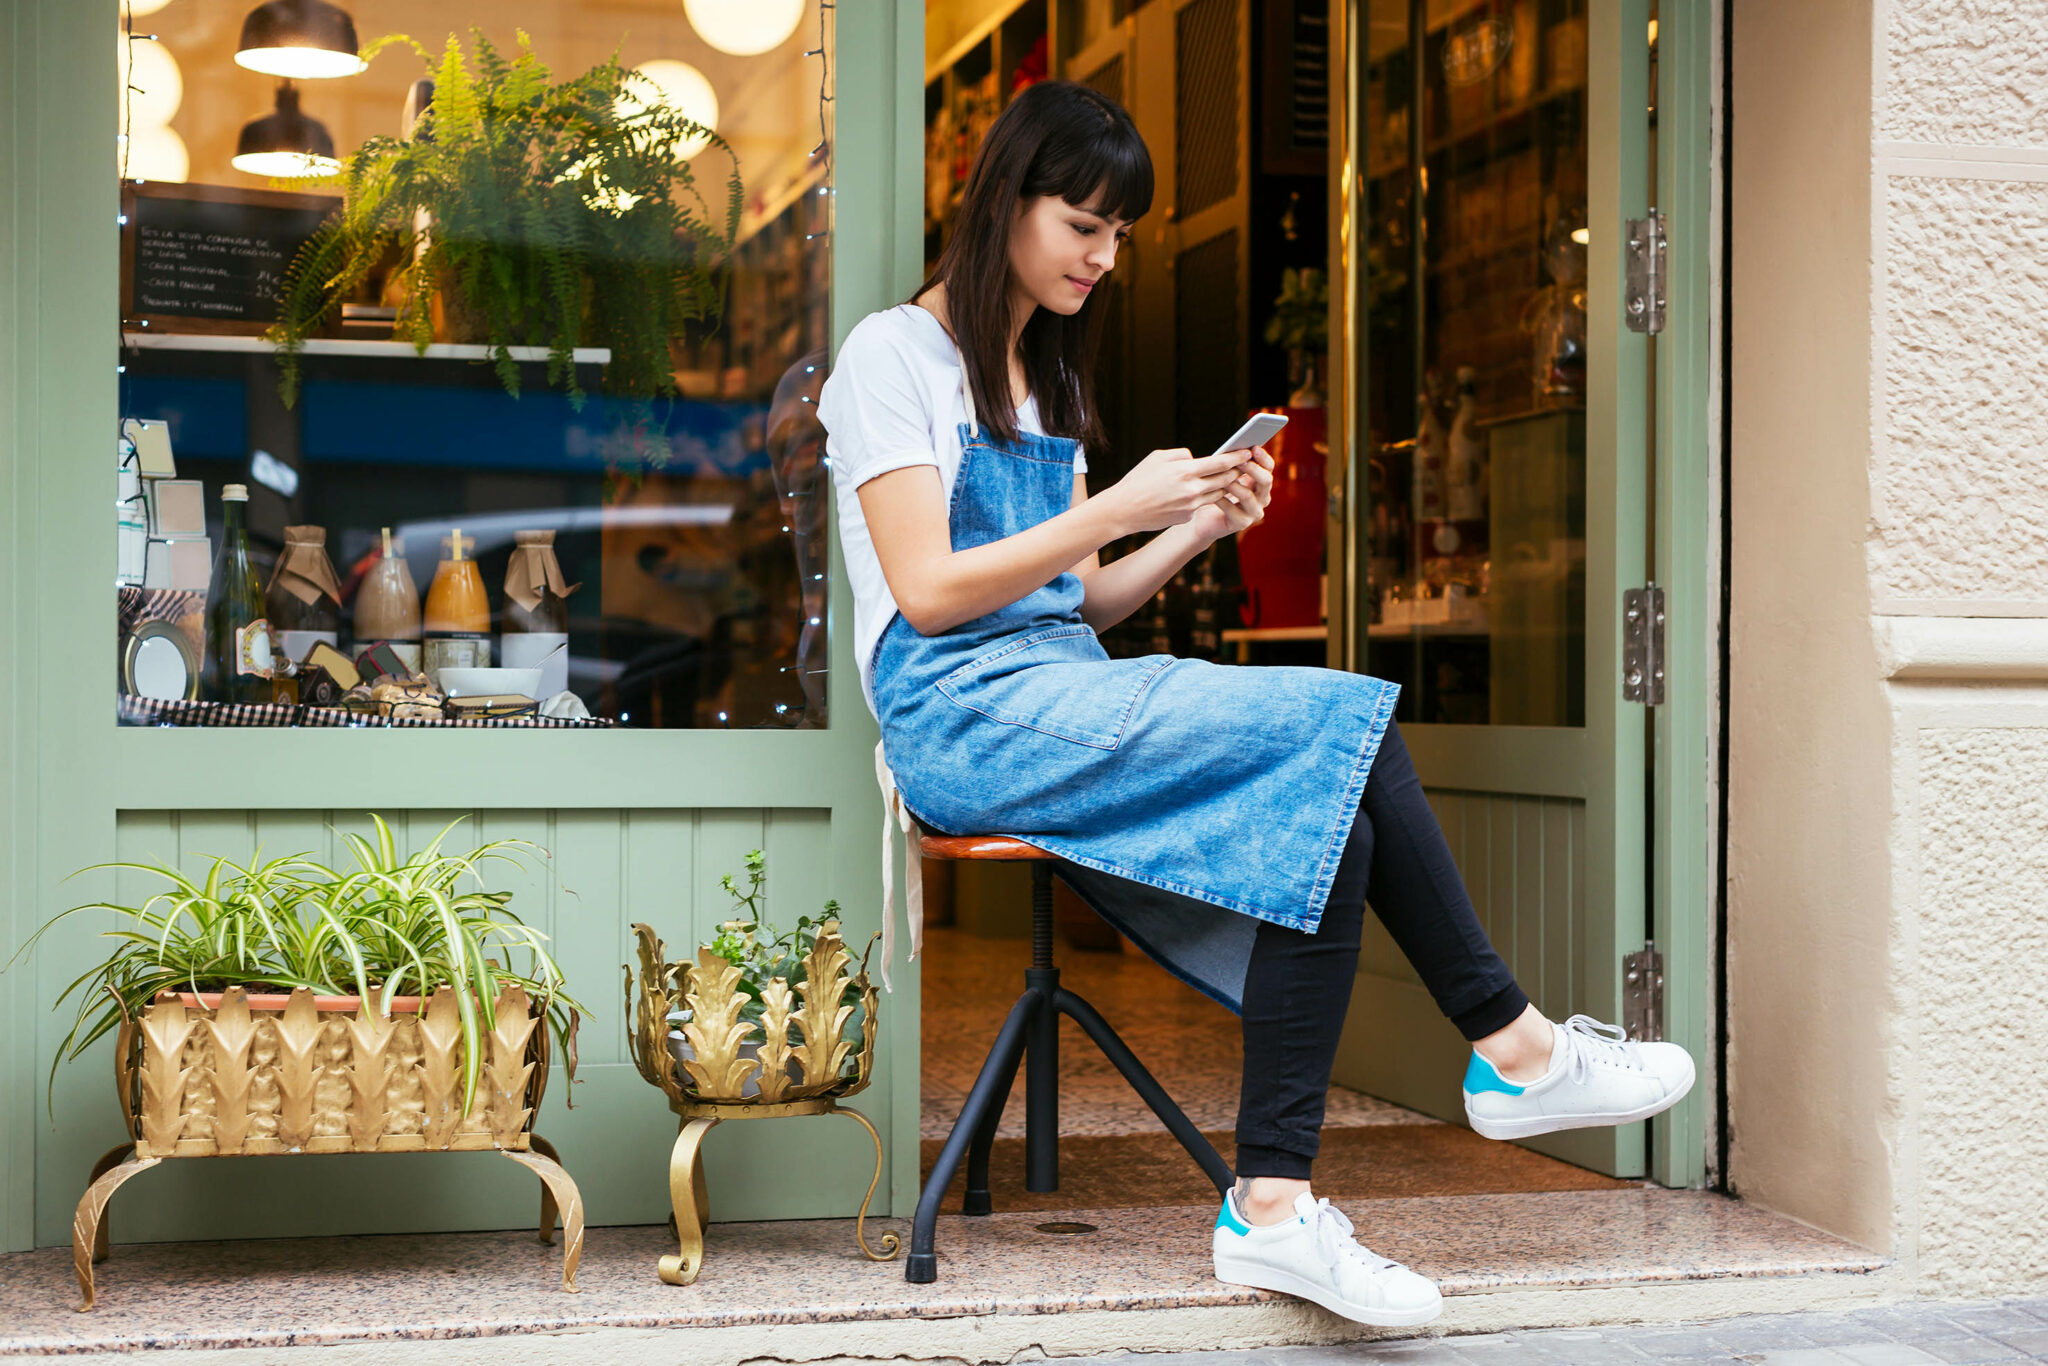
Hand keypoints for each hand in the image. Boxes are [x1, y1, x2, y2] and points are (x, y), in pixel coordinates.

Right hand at [1105, 445, 1258, 534]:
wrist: (1124, 510)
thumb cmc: (1139, 479)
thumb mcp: (1158, 457)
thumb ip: (1182, 455)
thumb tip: (1197, 459)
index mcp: (1186, 470)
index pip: (1221, 463)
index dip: (1237, 457)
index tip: (1247, 452)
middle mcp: (1192, 489)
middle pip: (1226, 479)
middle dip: (1237, 471)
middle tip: (1243, 465)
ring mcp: (1191, 506)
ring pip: (1218, 494)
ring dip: (1225, 486)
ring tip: (1228, 478)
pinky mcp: (1187, 517)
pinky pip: (1201, 505)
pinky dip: (1203, 498)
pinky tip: (1199, 494)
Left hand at [1187, 444, 1274, 544]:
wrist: (1204, 519)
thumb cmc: (1214, 492)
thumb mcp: (1224, 476)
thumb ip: (1228, 464)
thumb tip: (1227, 451)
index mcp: (1260, 483)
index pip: (1269, 468)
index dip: (1263, 458)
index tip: (1254, 447)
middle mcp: (1262, 497)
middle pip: (1266, 481)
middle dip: (1253, 469)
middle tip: (1240, 462)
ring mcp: (1254, 512)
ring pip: (1248, 495)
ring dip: (1234, 485)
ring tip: (1223, 478)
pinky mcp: (1242, 523)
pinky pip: (1232, 510)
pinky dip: (1222, 500)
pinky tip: (1212, 494)